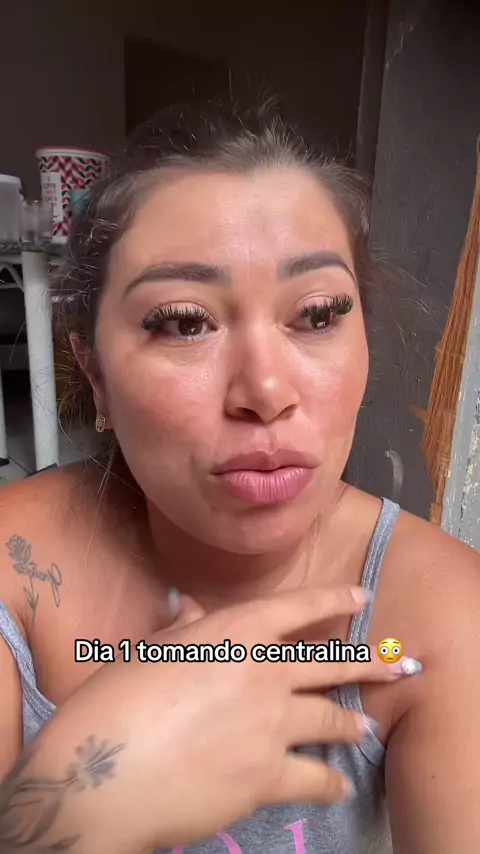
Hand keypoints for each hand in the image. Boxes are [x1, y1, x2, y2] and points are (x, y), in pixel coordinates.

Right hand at [25, 587, 408, 852]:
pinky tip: (337, 783)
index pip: (297, 608)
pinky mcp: (268, 777)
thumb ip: (184, 630)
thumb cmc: (116, 700)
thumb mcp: (148, 651)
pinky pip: (315, 777)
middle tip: (396, 665)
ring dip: (351, 724)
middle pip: (331, 665)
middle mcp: (264, 672)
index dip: (333, 598)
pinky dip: (330, 781)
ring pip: (331, 721)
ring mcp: (272, 725)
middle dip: (368, 664)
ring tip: (364, 727)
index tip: (361, 595)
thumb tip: (195, 609)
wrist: (103, 773)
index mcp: (235, 632)